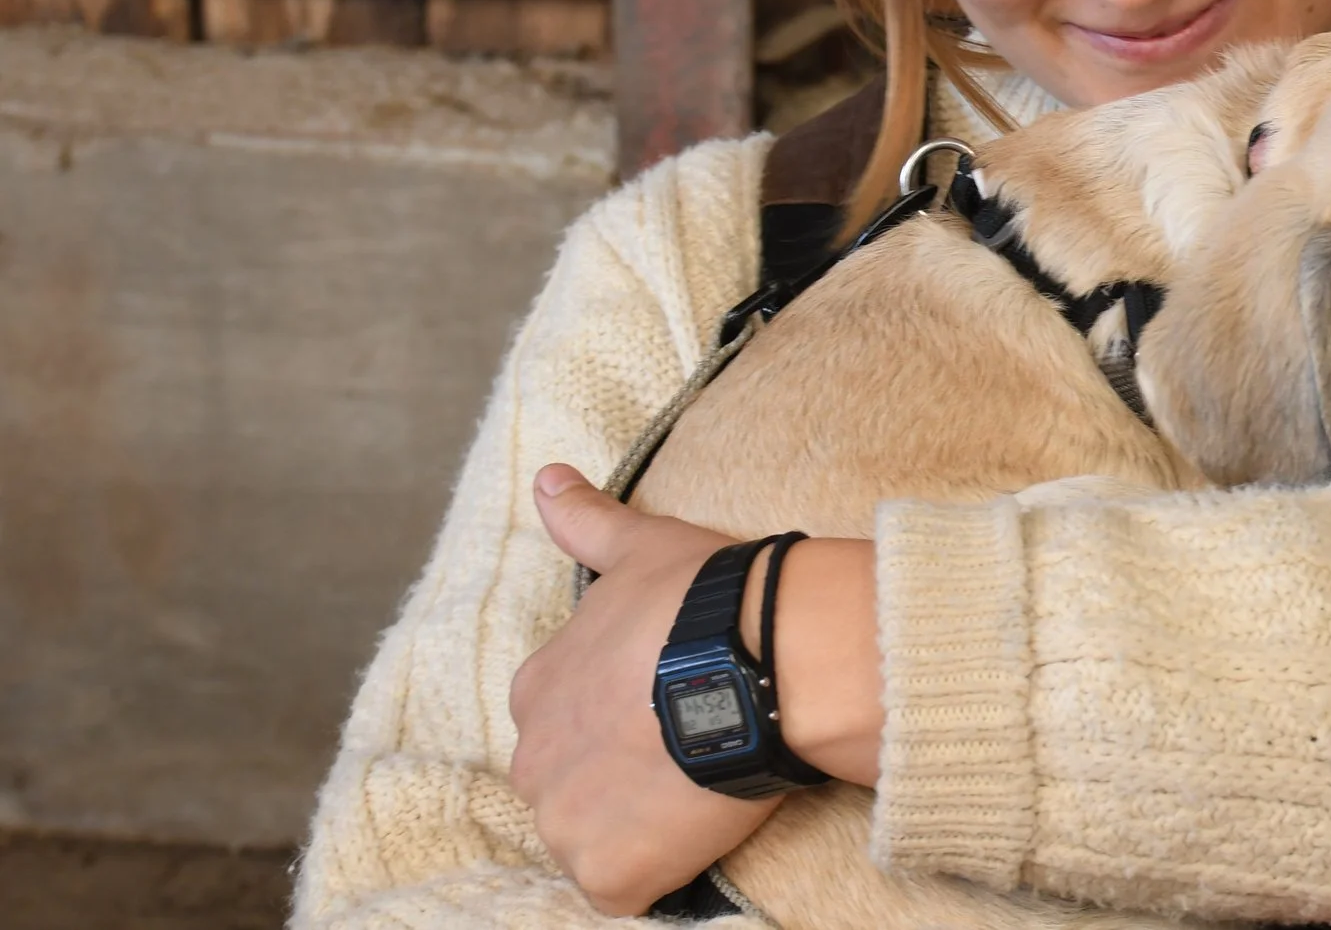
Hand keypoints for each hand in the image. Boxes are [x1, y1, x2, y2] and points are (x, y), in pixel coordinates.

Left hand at [508, 466, 883, 913]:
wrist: (761, 658)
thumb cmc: (704, 599)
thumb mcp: (640, 551)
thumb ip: (586, 520)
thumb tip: (546, 476)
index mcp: (536, 689)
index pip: (564, 720)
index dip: (618, 718)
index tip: (665, 707)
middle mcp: (533, 760)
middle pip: (570, 785)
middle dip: (619, 777)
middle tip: (686, 751)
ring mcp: (568, 821)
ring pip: (593, 838)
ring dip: (638, 826)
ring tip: (697, 790)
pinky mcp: (609, 872)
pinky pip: (623, 889)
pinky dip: (657, 872)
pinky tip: (698, 831)